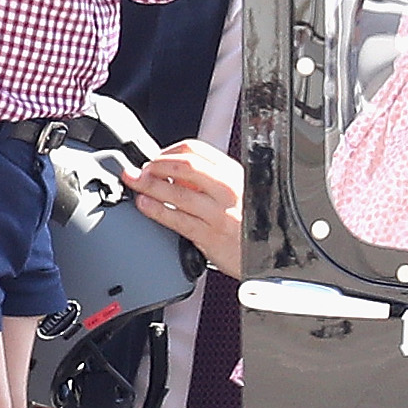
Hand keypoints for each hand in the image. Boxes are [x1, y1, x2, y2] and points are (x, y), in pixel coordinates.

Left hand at [123, 138, 243, 279]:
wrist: (271, 257)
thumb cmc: (250, 226)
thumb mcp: (238, 194)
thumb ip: (209, 181)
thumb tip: (172, 173)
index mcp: (233, 173)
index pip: (196, 149)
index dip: (168, 152)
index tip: (154, 159)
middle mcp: (228, 190)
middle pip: (185, 165)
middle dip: (156, 165)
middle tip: (141, 170)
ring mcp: (219, 213)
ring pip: (177, 192)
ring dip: (150, 185)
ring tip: (135, 184)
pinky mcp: (211, 236)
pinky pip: (177, 219)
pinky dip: (156, 210)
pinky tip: (144, 205)